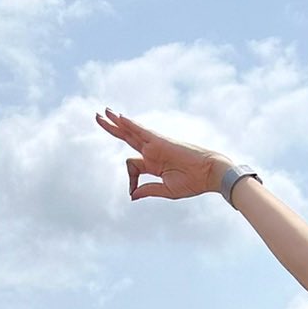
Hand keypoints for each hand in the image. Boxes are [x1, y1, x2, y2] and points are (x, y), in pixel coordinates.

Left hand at [96, 106, 228, 201]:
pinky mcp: (160, 141)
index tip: (132, 193)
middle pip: (127, 137)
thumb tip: (132, 195)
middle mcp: (152, 151)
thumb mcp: (166, 190)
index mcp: (153, 164)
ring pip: (130, 131)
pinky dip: (130, 124)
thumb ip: (148, 190)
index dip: (129, 181)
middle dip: (112, 128)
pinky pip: (141, 130)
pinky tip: (118, 117)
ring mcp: (155, 145)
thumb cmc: (193, 183)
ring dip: (116, 122)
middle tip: (98, 117)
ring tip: (103, 112)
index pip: (132, 166)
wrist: (209, 173)